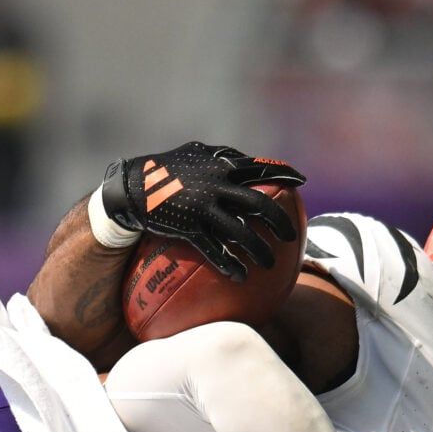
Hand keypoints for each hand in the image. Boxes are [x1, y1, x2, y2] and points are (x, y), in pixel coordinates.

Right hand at [98, 142, 305, 279]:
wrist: (131, 187)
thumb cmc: (163, 169)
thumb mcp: (194, 154)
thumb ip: (219, 156)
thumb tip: (241, 159)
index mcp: (221, 165)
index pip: (260, 168)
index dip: (284, 174)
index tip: (301, 182)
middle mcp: (217, 184)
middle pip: (260, 204)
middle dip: (280, 222)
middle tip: (292, 236)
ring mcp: (204, 207)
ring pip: (242, 232)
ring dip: (260, 250)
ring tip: (271, 264)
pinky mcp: (190, 227)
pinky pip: (215, 250)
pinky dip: (230, 265)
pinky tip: (240, 277)